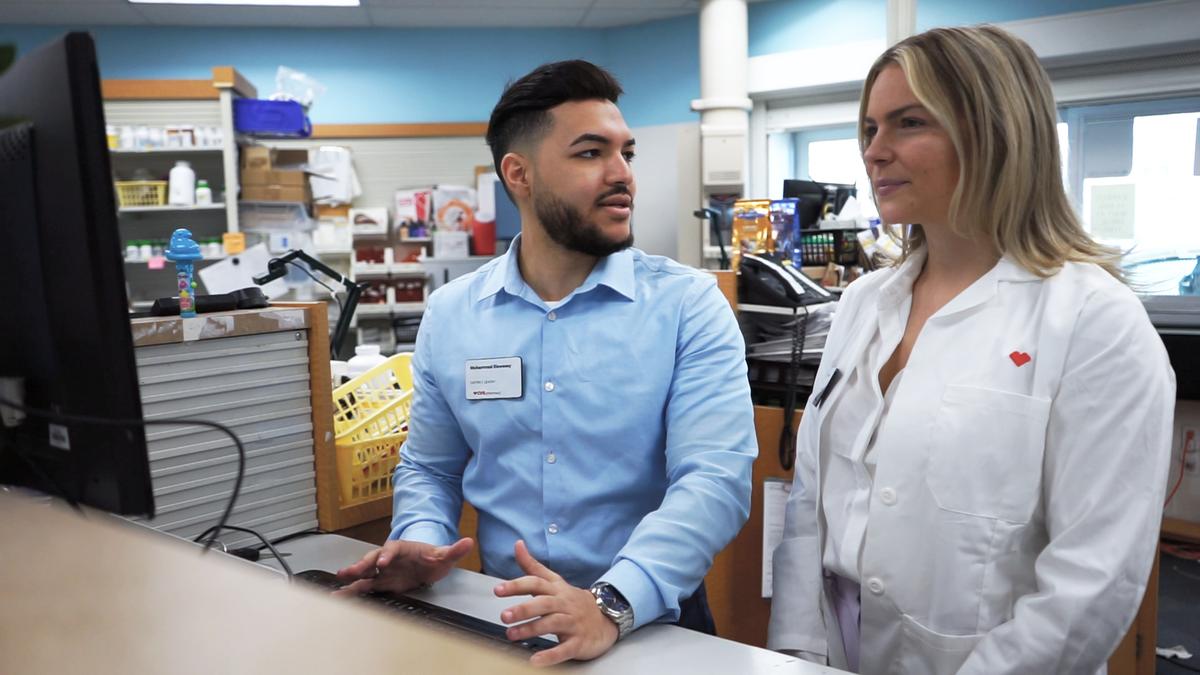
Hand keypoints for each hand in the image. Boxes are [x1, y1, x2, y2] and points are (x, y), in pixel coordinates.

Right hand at [334, 537, 473, 596]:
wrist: (426, 565)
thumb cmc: (432, 557)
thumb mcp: (444, 555)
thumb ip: (455, 550)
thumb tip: (469, 542)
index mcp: (401, 548)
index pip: (392, 549)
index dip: (386, 556)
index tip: (382, 563)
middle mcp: (387, 558)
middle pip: (372, 559)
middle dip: (362, 564)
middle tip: (351, 570)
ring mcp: (381, 571)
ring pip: (364, 573)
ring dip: (352, 577)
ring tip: (339, 582)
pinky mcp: (379, 583)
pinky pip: (364, 586)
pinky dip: (352, 591)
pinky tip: (340, 597)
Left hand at [494, 540, 619, 666]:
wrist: (607, 618)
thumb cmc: (573, 601)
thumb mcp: (554, 581)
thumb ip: (533, 566)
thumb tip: (517, 544)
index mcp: (556, 590)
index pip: (536, 583)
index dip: (517, 585)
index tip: (498, 589)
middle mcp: (564, 604)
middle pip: (544, 603)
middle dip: (524, 609)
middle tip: (505, 616)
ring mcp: (573, 623)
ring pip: (552, 624)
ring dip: (531, 629)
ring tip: (512, 634)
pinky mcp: (579, 642)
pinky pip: (564, 649)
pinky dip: (550, 655)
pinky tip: (535, 661)